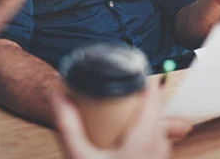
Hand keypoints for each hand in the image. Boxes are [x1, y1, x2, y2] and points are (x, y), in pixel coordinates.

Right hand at [51, 80, 172, 158]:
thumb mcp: (79, 157)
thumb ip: (67, 125)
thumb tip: (57, 94)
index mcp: (145, 137)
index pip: (154, 94)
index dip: (143, 77)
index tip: (130, 69)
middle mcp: (159, 145)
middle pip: (156, 106)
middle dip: (140, 95)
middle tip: (123, 87)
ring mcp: (161, 157)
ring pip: (159, 123)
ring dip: (144, 113)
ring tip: (124, 107)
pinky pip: (158, 139)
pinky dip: (146, 130)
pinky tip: (127, 133)